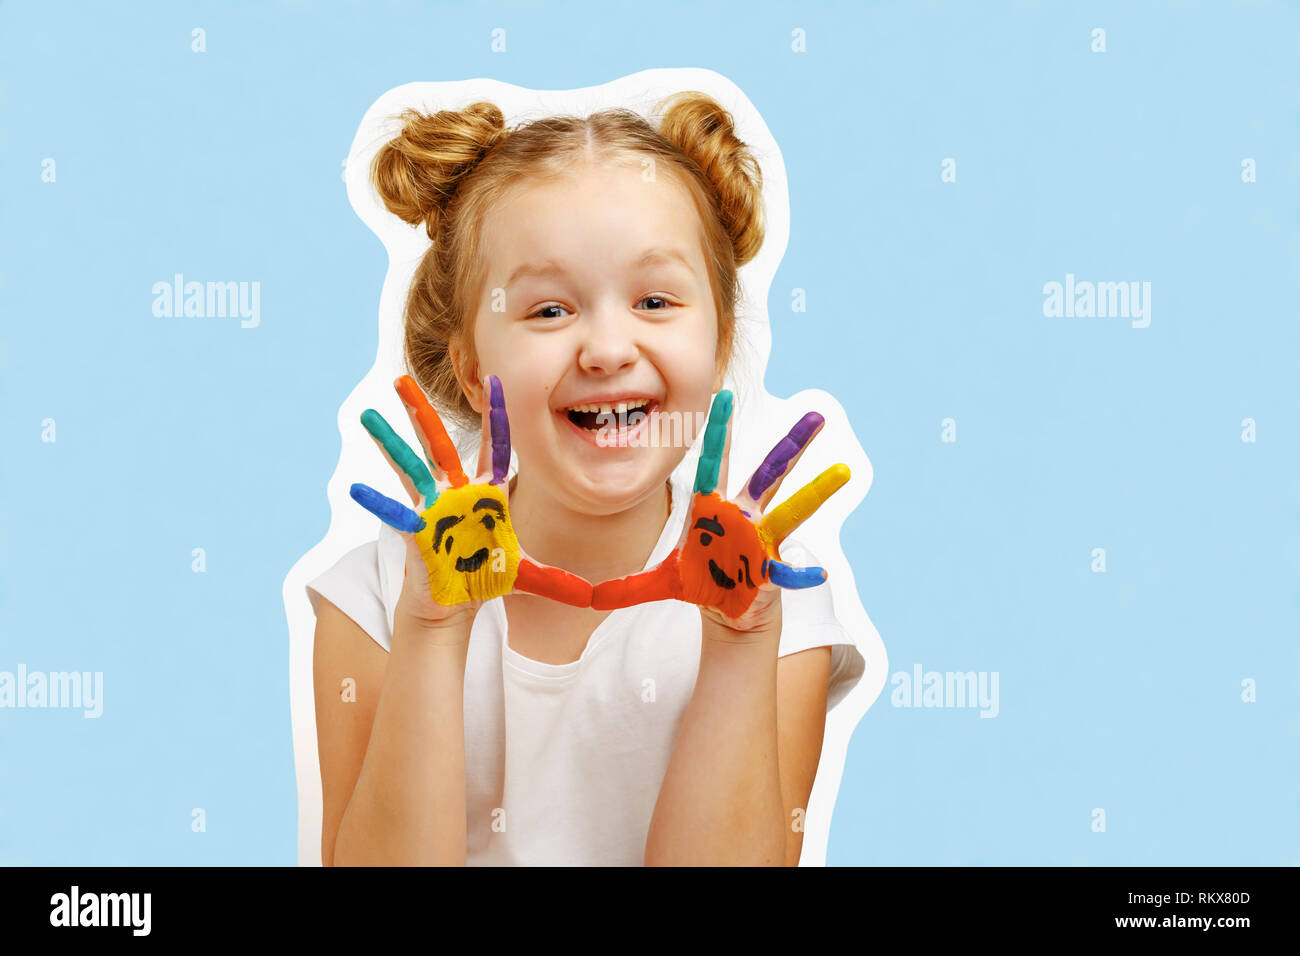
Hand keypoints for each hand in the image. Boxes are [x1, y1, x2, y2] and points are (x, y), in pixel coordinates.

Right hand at [349, 374, 593, 620]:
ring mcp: (430, 506)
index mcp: (484, 493)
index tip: (497, 381)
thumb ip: (556, 578)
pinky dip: (377, 503)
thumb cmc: (485, 580)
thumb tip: (596, 594)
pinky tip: (357, 488)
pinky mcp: (415, 529)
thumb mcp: (526, 575)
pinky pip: (394, 513)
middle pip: (438, 443)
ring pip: (408, 465)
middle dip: (421, 411)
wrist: (454, 603)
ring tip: (367, 414)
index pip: (494, 447)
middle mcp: (454, 492)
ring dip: (388, 441)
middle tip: (403, 378)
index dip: (496, 417)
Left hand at [591, 391, 849, 631]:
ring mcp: (763, 539)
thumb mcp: (657, 583)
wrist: (725, 610)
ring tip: (844, 471)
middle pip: (768, 472)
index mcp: (713, 508)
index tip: (724, 395)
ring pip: (794, 508)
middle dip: (791, 445)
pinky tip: (815, 574)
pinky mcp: (773, 567)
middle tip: (816, 413)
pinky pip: (787, 568)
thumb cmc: (699, 583)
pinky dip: (799, 572)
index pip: (714, 462)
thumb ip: (624, 585)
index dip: (719, 431)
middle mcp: (744, 515)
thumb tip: (583, 592)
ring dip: (818, 491)